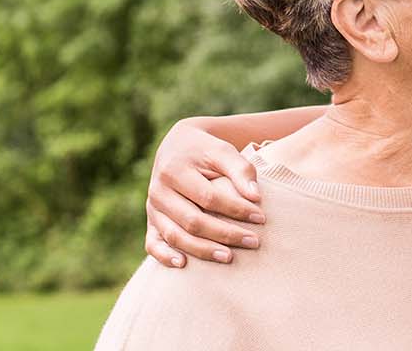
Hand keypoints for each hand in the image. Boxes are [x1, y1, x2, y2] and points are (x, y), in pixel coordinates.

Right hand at [144, 117, 264, 267]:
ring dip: (203, 250)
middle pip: (192, 221)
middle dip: (225, 234)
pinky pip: (152, 243)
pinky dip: (164, 256)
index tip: (261, 218)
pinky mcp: (151, 221)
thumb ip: (241, 170)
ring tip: (229, 257)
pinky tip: (183, 265)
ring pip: (175, 236)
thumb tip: (256, 197)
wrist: (177, 146)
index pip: (208, 197)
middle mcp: (159, 191)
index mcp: (175, 171)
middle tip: (253, 242)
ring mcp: (153, 208)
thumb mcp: (222, 151)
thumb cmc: (205, 151)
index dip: (236, 210)